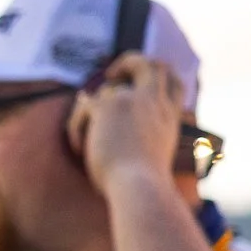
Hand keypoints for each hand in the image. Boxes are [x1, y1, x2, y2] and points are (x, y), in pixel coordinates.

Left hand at [70, 53, 185, 199]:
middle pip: (151, 64)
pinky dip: (76, 127)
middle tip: (111, 76)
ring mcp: (132, 100)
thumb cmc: (140, 185)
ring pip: (107, 87)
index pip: (173, 82)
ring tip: (86, 142)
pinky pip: (84, 106)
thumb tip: (105, 118)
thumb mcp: (148, 157)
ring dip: (90, 112)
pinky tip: (79, 149)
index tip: (139, 82)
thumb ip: (139, 135)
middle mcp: (155, 102)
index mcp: (169, 116)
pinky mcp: (107, 107)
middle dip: (130, 62)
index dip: (158, 74)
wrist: (139, 187)